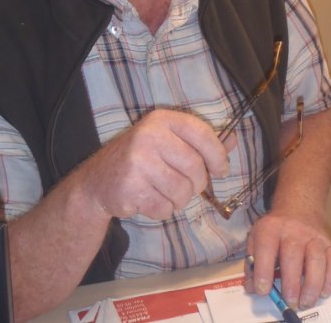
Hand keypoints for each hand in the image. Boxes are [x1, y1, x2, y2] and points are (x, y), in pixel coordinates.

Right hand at [84, 109, 231, 220]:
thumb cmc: (141, 159)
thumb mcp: (169, 141)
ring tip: (163, 191)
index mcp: (162, 120)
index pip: (202, 134)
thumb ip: (200, 141)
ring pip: (182, 191)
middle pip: (195, 168)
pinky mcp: (131, 188)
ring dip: (178, 199)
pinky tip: (148, 199)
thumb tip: (232, 140)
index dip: (217, 155)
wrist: (98, 181)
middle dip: (196, 184)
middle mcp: (150, 136)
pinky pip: (164, 208)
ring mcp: (138, 162)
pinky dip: (161, 210)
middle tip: (184, 185)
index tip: (221, 170)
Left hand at [245, 211, 330, 309]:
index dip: (263, 270)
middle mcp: (293, 230)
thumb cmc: (275, 231)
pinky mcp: (329, 244)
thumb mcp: (257, 239)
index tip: (263, 290)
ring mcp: (314, 237)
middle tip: (290, 302)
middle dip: (292, 281)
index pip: (266, 247)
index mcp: (271, 228)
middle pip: (293, 253)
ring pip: (317, 258)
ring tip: (306, 301)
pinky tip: (323, 293)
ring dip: (313, 284)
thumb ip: (252, 264)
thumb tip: (253, 288)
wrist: (298, 209)